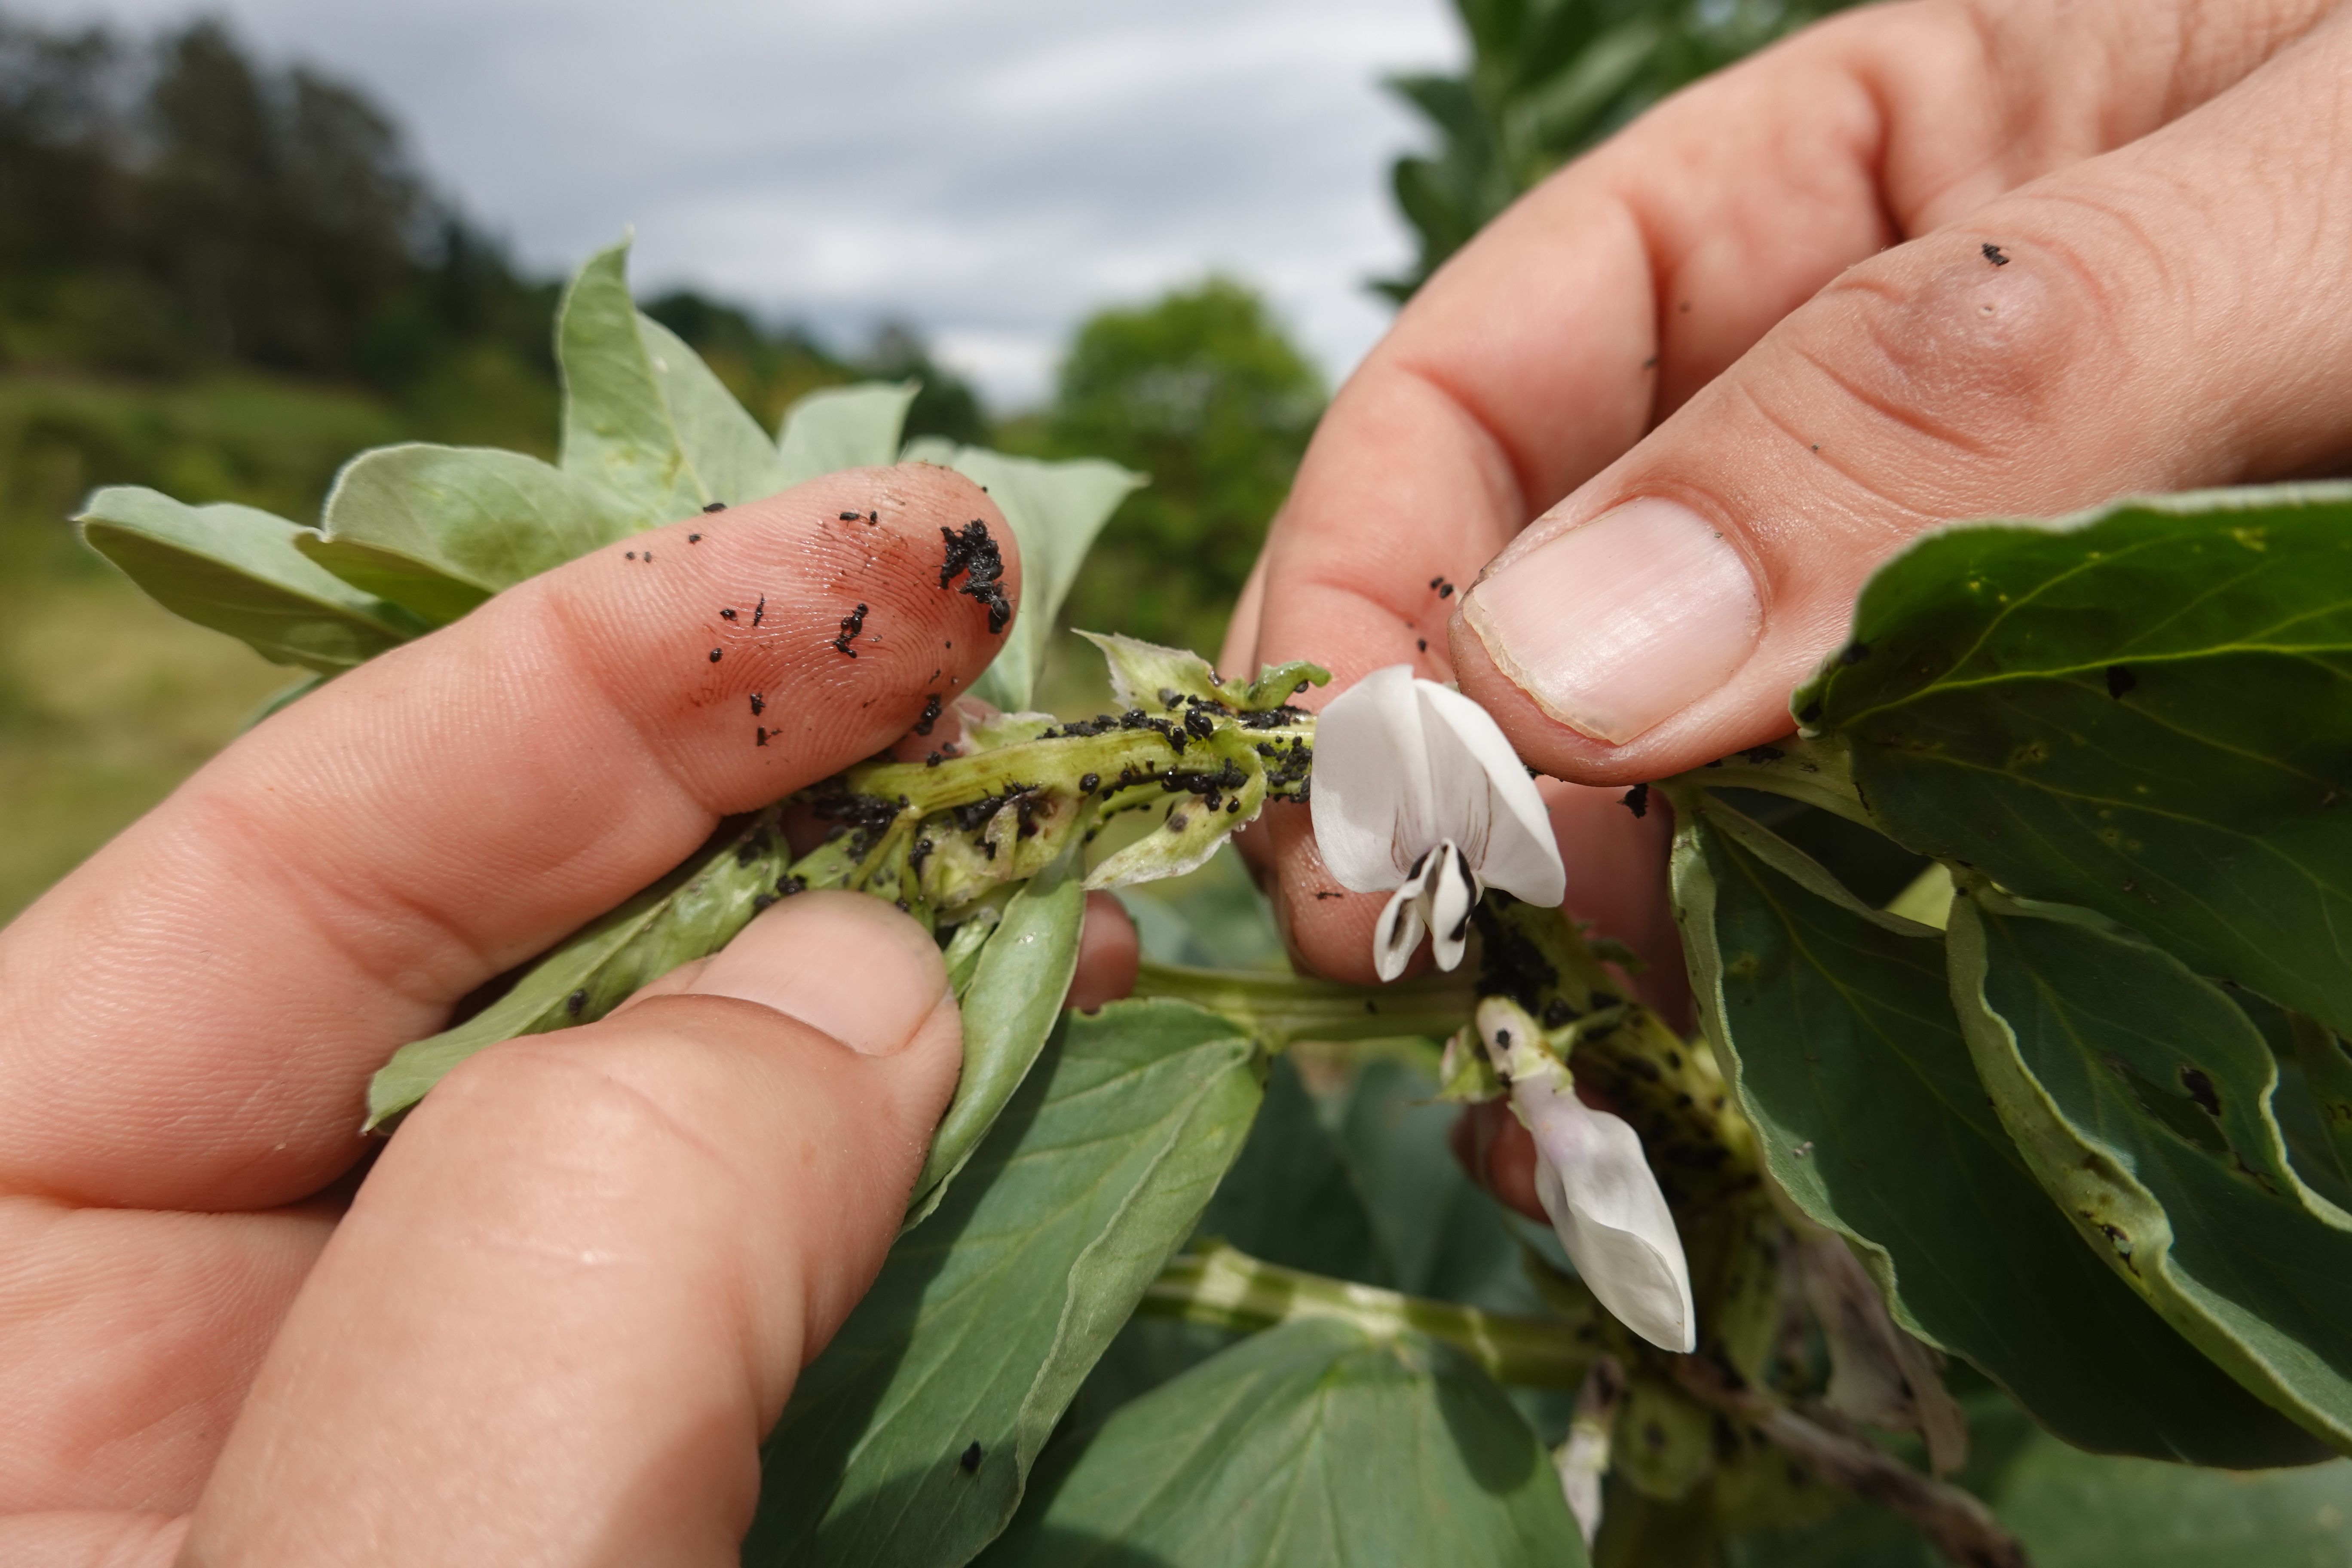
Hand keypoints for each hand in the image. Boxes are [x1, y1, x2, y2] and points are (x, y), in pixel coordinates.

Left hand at [0, 465, 1133, 1564]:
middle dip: (757, 772)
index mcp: (4, 1307)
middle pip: (488, 939)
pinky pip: (753, 1265)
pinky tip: (1029, 1032)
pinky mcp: (604, 1489)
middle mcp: (200, 1329)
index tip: (880, 546)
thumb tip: (869, 970)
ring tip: (1054, 833)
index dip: (594, 661)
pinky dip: (901, 1139)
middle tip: (995, 649)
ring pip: (656, 1092)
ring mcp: (420, 1417)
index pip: (287, 860)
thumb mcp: (428, 1546)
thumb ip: (601, 1225)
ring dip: (870, 940)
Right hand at [1225, 0, 2351, 1197]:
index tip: (1346, 787)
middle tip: (1442, 993)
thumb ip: (1941, 395)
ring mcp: (1951, 626)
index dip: (1369, 578)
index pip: (1492, 379)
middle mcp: (1856, 426)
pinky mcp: (2073, 801)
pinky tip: (1731, 1113)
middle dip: (1460, 806)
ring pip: (1688, 792)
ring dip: (1599, 950)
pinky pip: (1871, 908)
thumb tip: (1574, 657)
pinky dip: (1774, 1017)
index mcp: (1850, 198)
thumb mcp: (2310, 183)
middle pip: (1554, 618)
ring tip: (1561, 1114)